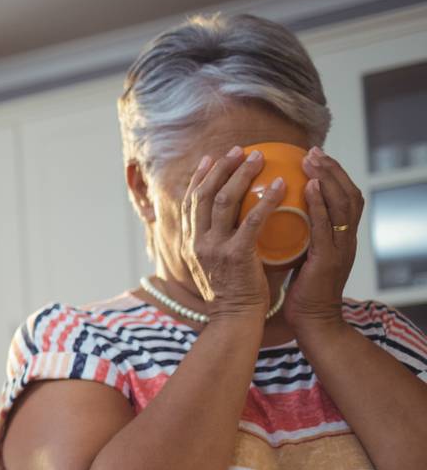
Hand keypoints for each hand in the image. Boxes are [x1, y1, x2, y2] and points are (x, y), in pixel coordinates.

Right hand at [177, 147, 285, 319]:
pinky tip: (280, 185)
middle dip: (221, 168)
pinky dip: (266, 200)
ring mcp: (214, 247)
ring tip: (258, 158)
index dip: (198, 178)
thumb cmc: (233, 292)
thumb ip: (218, 242)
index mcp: (190, 243)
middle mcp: (197, 242)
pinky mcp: (236, 254)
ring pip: (224, 200)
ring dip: (242, 175)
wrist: (234, 318)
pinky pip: (251, 220)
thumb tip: (232, 221)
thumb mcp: (214, 264)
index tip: (209, 159)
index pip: (190, 203)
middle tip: (239, 150)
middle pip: (204, 194)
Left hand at [287, 146, 362, 333]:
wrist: (312, 321)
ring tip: (312, 159)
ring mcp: (340, 248)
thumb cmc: (303, 289)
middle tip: (313, 150)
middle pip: (348, 193)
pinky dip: (321, 203)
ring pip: (343, 204)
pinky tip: (310, 186)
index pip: (343, 197)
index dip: (333, 175)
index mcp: (339, 237)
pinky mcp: (329, 260)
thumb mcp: (303, 255)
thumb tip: (276, 213)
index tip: (314, 156)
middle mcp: (344, 239)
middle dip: (333, 169)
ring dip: (329, 178)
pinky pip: (326, 226)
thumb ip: (300, 234)